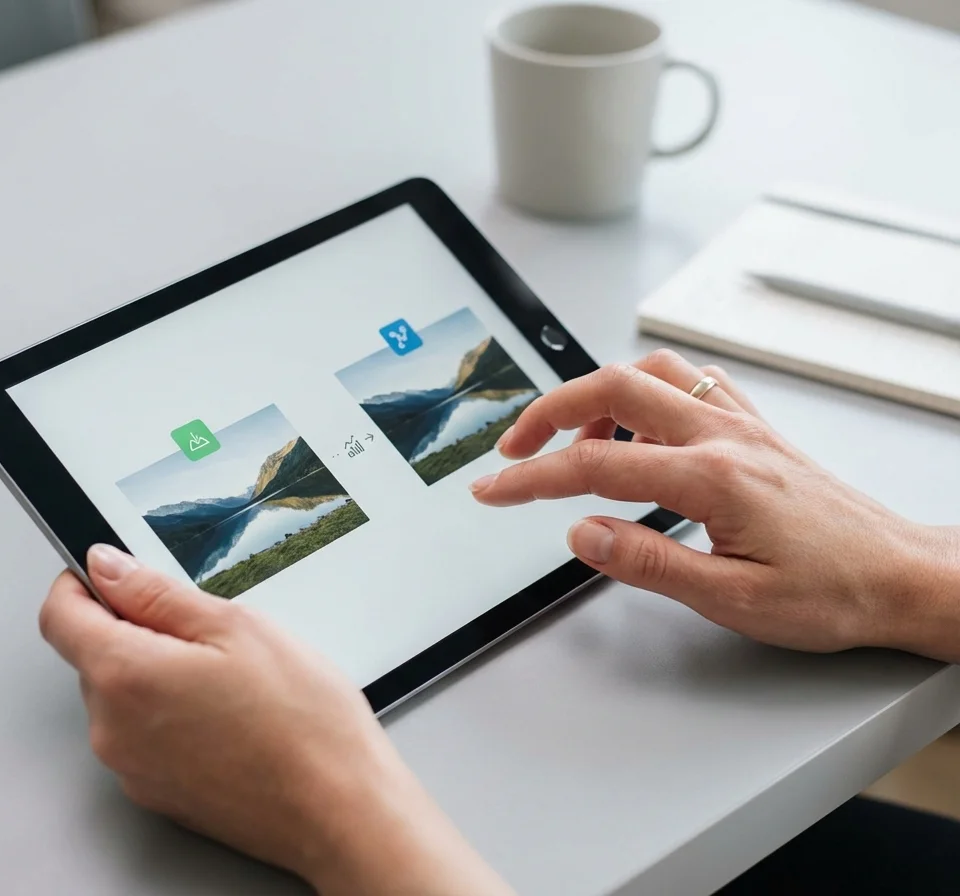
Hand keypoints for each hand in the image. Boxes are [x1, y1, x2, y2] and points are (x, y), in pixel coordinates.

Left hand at [39, 546, 513, 895]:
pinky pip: (146, 737)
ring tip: (232, 680)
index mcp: (124, 675)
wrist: (340, 810)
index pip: (59, 615)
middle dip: (137, 630)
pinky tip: (231, 716)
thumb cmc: (302, 723)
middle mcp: (112, 729)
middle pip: (95, 655)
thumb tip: (106, 566)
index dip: (80, 583)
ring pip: (123, 697)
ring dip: (159, 675)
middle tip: (208, 631)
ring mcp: (132, 769)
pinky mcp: (156, 794)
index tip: (110, 573)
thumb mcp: (235, 626)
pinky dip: (174, 717)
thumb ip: (155, 593)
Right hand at [471, 349, 959, 660]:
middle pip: (612, 387)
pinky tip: (642, 425)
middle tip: (514, 449)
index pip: (595, 464)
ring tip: (576, 441)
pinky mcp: (755, 429)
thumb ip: (648, 563)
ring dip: (598, 395)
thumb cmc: (831, 592)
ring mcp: (741, 425)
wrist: (900, 577)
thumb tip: (580, 533)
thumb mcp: (732, 599)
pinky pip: (693, 381)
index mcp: (713, 478)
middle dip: (548, 411)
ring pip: (652, 371)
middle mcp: (724, 436)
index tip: (492, 488)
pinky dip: (649, 390)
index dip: (531, 478)